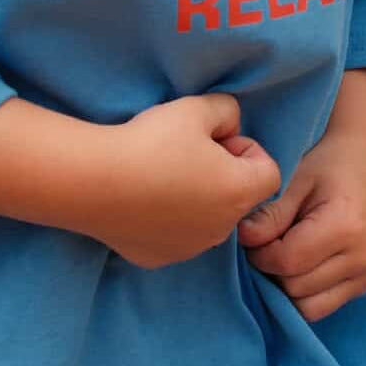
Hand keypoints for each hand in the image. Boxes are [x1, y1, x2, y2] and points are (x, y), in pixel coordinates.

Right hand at [89, 94, 279, 269]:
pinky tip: (144, 197)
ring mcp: (190, 248)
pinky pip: (177, 234)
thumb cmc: (152, 141)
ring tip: (163, 172)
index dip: (248, 150)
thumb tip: (230, 125)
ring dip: (198, 196)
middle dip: (223, 172)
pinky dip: (169, 217)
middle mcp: (222, 228)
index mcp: (239, 192)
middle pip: (239, 196)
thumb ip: (227, 110)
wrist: (95, 182)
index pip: (270, 173)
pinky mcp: (159, 257)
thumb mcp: (197, 108)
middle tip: (188, 151)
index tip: (217, 139)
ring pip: (209, 217)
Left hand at [238, 70, 365, 321]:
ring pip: (307, 306)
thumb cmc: (329, 163)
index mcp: (344, 228)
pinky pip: (322, 306)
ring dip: (286, 285)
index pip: (287, 261)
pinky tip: (299, 263)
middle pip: (295, 288)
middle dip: (272, 269)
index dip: (260, 253)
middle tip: (266, 241)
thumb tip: (243, 238)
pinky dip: (303, 292)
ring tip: (283, 251)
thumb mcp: (298, 181)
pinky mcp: (365, 283)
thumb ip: (272, 215)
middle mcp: (361, 258)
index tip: (253, 234)